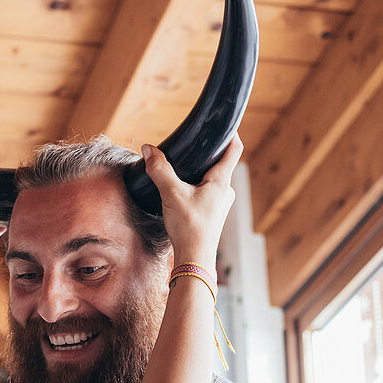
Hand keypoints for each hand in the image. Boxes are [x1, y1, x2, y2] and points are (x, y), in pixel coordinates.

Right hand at [141, 136, 242, 267]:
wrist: (194, 259)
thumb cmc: (189, 227)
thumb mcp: (171, 193)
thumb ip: (159, 169)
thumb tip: (149, 150)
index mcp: (222, 181)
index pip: (234, 149)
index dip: (230, 133)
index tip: (222, 124)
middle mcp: (226, 191)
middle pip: (221, 163)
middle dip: (207, 154)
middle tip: (191, 146)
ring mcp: (220, 204)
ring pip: (212, 180)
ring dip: (199, 172)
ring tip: (182, 169)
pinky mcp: (212, 214)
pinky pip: (206, 193)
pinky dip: (196, 187)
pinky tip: (181, 191)